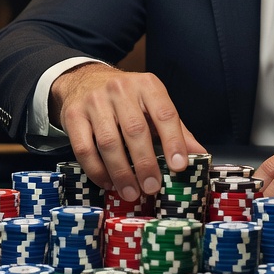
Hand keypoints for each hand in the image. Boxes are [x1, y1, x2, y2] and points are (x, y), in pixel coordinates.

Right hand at [50, 63, 207, 200]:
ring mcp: (94, 101)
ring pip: (108, 142)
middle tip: (152, 187)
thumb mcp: (153, 106)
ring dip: (121, 172)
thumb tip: (200, 155)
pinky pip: (84, 148)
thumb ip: (176, 130)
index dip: (173, 141)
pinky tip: (108, 182)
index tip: (180, 166)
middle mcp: (120, 89)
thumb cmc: (126, 100)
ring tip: (131, 192)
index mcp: (147, 86)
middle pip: (135, 130)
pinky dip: (97, 170)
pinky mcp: (73, 115)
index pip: (164, 114)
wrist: (84, 80)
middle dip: (145, 163)